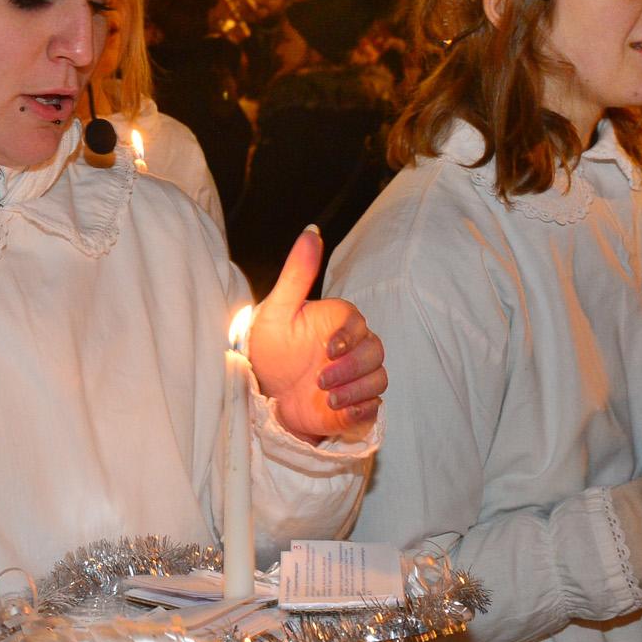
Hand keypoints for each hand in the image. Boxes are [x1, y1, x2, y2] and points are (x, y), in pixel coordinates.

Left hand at [244, 226, 386, 439]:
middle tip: (319, 380)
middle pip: (375, 352)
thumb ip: (297, 273)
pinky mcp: (356, 404)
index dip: (348, 336)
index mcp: (338, 322)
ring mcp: (356, 376)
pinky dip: (360, 410)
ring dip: (356, 389)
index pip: (357, 322)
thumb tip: (312, 230)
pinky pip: (373, 407)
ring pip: (378, 379)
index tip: (329, 349)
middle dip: (351, 367)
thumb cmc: (270, 346)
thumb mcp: (277, 310)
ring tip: (325, 397)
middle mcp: (352, 348)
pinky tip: (337, 411)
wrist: (263, 391)